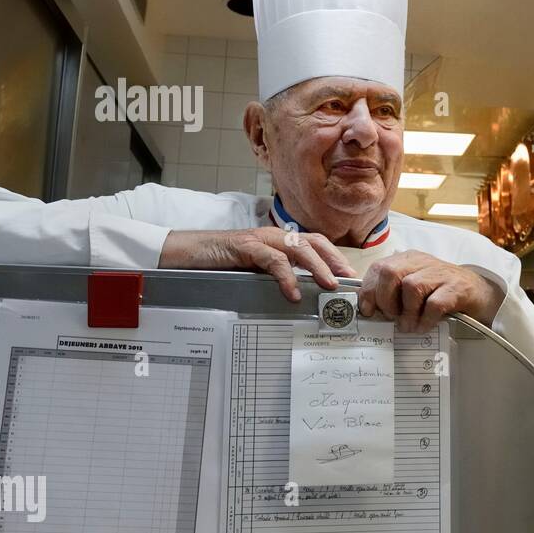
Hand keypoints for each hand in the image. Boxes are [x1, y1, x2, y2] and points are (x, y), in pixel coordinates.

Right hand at [159, 228, 354, 301]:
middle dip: (334, 259)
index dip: (334, 257)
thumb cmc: (218, 264)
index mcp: (277, 241)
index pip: (314, 244)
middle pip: (313, 241)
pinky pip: (272, 260)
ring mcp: (259, 239)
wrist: (183, 253)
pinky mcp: (244, 246)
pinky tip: (293, 293)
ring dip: (317, 266)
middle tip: (348, 280)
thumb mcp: (253, 272)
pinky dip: (286, 276)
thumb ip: (274, 277)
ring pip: (298, 247)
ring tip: (329, 285)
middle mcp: (273, 235)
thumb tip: (299, 296)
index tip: (349, 276)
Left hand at [359, 250, 503, 331]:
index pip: (378, 268)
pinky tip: (424, 326)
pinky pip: (434, 304)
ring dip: (406, 311)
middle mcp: (422, 262)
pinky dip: (425, 319)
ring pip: (411, 286)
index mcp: (408, 259)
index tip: (368, 311)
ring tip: (409, 325)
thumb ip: (394, 292)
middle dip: (385, 299)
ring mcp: (441, 274)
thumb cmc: (442, 292)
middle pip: (390, 272)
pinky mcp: (456, 288)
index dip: (369, 291)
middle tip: (391, 317)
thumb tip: (370, 310)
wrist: (480, 292)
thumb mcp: (416, 287)